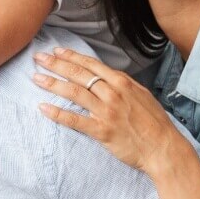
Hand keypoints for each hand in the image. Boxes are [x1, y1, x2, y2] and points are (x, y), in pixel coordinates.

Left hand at [32, 47, 183, 176]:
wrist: (164, 147)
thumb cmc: (154, 122)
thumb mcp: (141, 95)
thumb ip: (122, 85)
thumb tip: (107, 77)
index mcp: (122, 82)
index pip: (91, 64)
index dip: (71, 56)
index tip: (56, 51)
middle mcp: (113, 93)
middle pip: (78, 74)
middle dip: (56, 64)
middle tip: (38, 58)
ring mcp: (106, 111)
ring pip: (74, 92)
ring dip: (52, 84)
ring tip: (36, 78)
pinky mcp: (102, 131)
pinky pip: (74, 120)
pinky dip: (57, 113)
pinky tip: (42, 107)